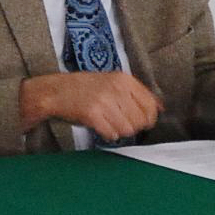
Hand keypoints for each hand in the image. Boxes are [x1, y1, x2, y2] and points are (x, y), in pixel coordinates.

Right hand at [20, 71, 161, 143]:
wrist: (54, 91)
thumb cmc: (83, 88)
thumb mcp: (112, 82)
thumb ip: (136, 93)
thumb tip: (160, 108)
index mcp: (123, 79)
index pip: (151, 105)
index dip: (148, 118)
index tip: (141, 122)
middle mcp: (116, 88)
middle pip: (140, 121)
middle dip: (132, 126)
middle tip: (118, 121)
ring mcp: (104, 101)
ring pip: (127, 130)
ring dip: (119, 131)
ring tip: (107, 122)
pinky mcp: (93, 114)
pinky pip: (112, 134)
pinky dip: (107, 134)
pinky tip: (99, 126)